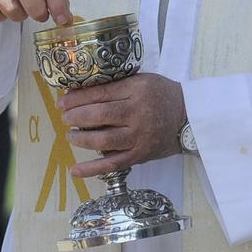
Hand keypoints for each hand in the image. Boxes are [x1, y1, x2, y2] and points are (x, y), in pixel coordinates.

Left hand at [58, 72, 185, 179]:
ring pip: (104, 140)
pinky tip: (75, 170)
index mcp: (137, 90)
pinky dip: (92, 169)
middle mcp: (138, 113)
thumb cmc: (161, 95)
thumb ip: (115, 86)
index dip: (78, 99)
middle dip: (76, 117)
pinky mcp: (139, 155)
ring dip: (81, 139)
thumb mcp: (141, 81)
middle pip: (100, 115)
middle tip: (65, 117)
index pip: (101, 93)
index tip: (62, 102)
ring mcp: (139, 137)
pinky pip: (112, 164)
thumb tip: (78, 94)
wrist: (188, 117)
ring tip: (71, 135)